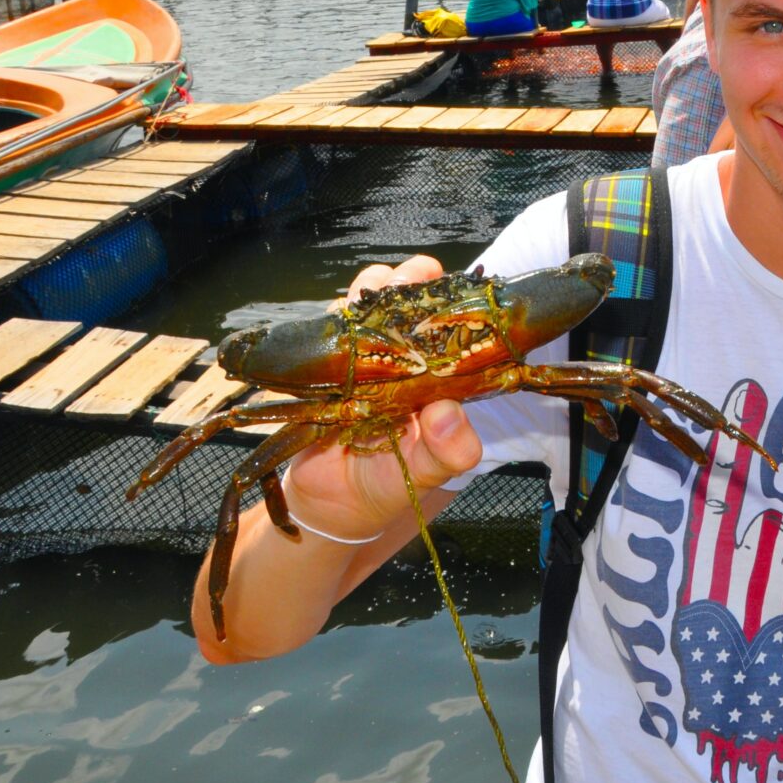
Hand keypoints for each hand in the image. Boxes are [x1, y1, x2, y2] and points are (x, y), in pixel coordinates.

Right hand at [288, 255, 484, 538]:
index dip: (456, 298)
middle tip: (408, 283)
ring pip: (370, 296)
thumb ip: (450, 449)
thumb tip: (447, 412)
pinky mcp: (326, 357)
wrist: (332, 505)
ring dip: (371, 288)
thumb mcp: (429, 472)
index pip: (455, 320)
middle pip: (413, 295)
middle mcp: (405, 353)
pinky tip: (336, 320)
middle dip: (412, 277)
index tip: (453, 290)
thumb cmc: (392, 482)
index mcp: (440, 372)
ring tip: (368, 303)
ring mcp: (364, 351)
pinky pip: (328, 323)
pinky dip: (332, 314)